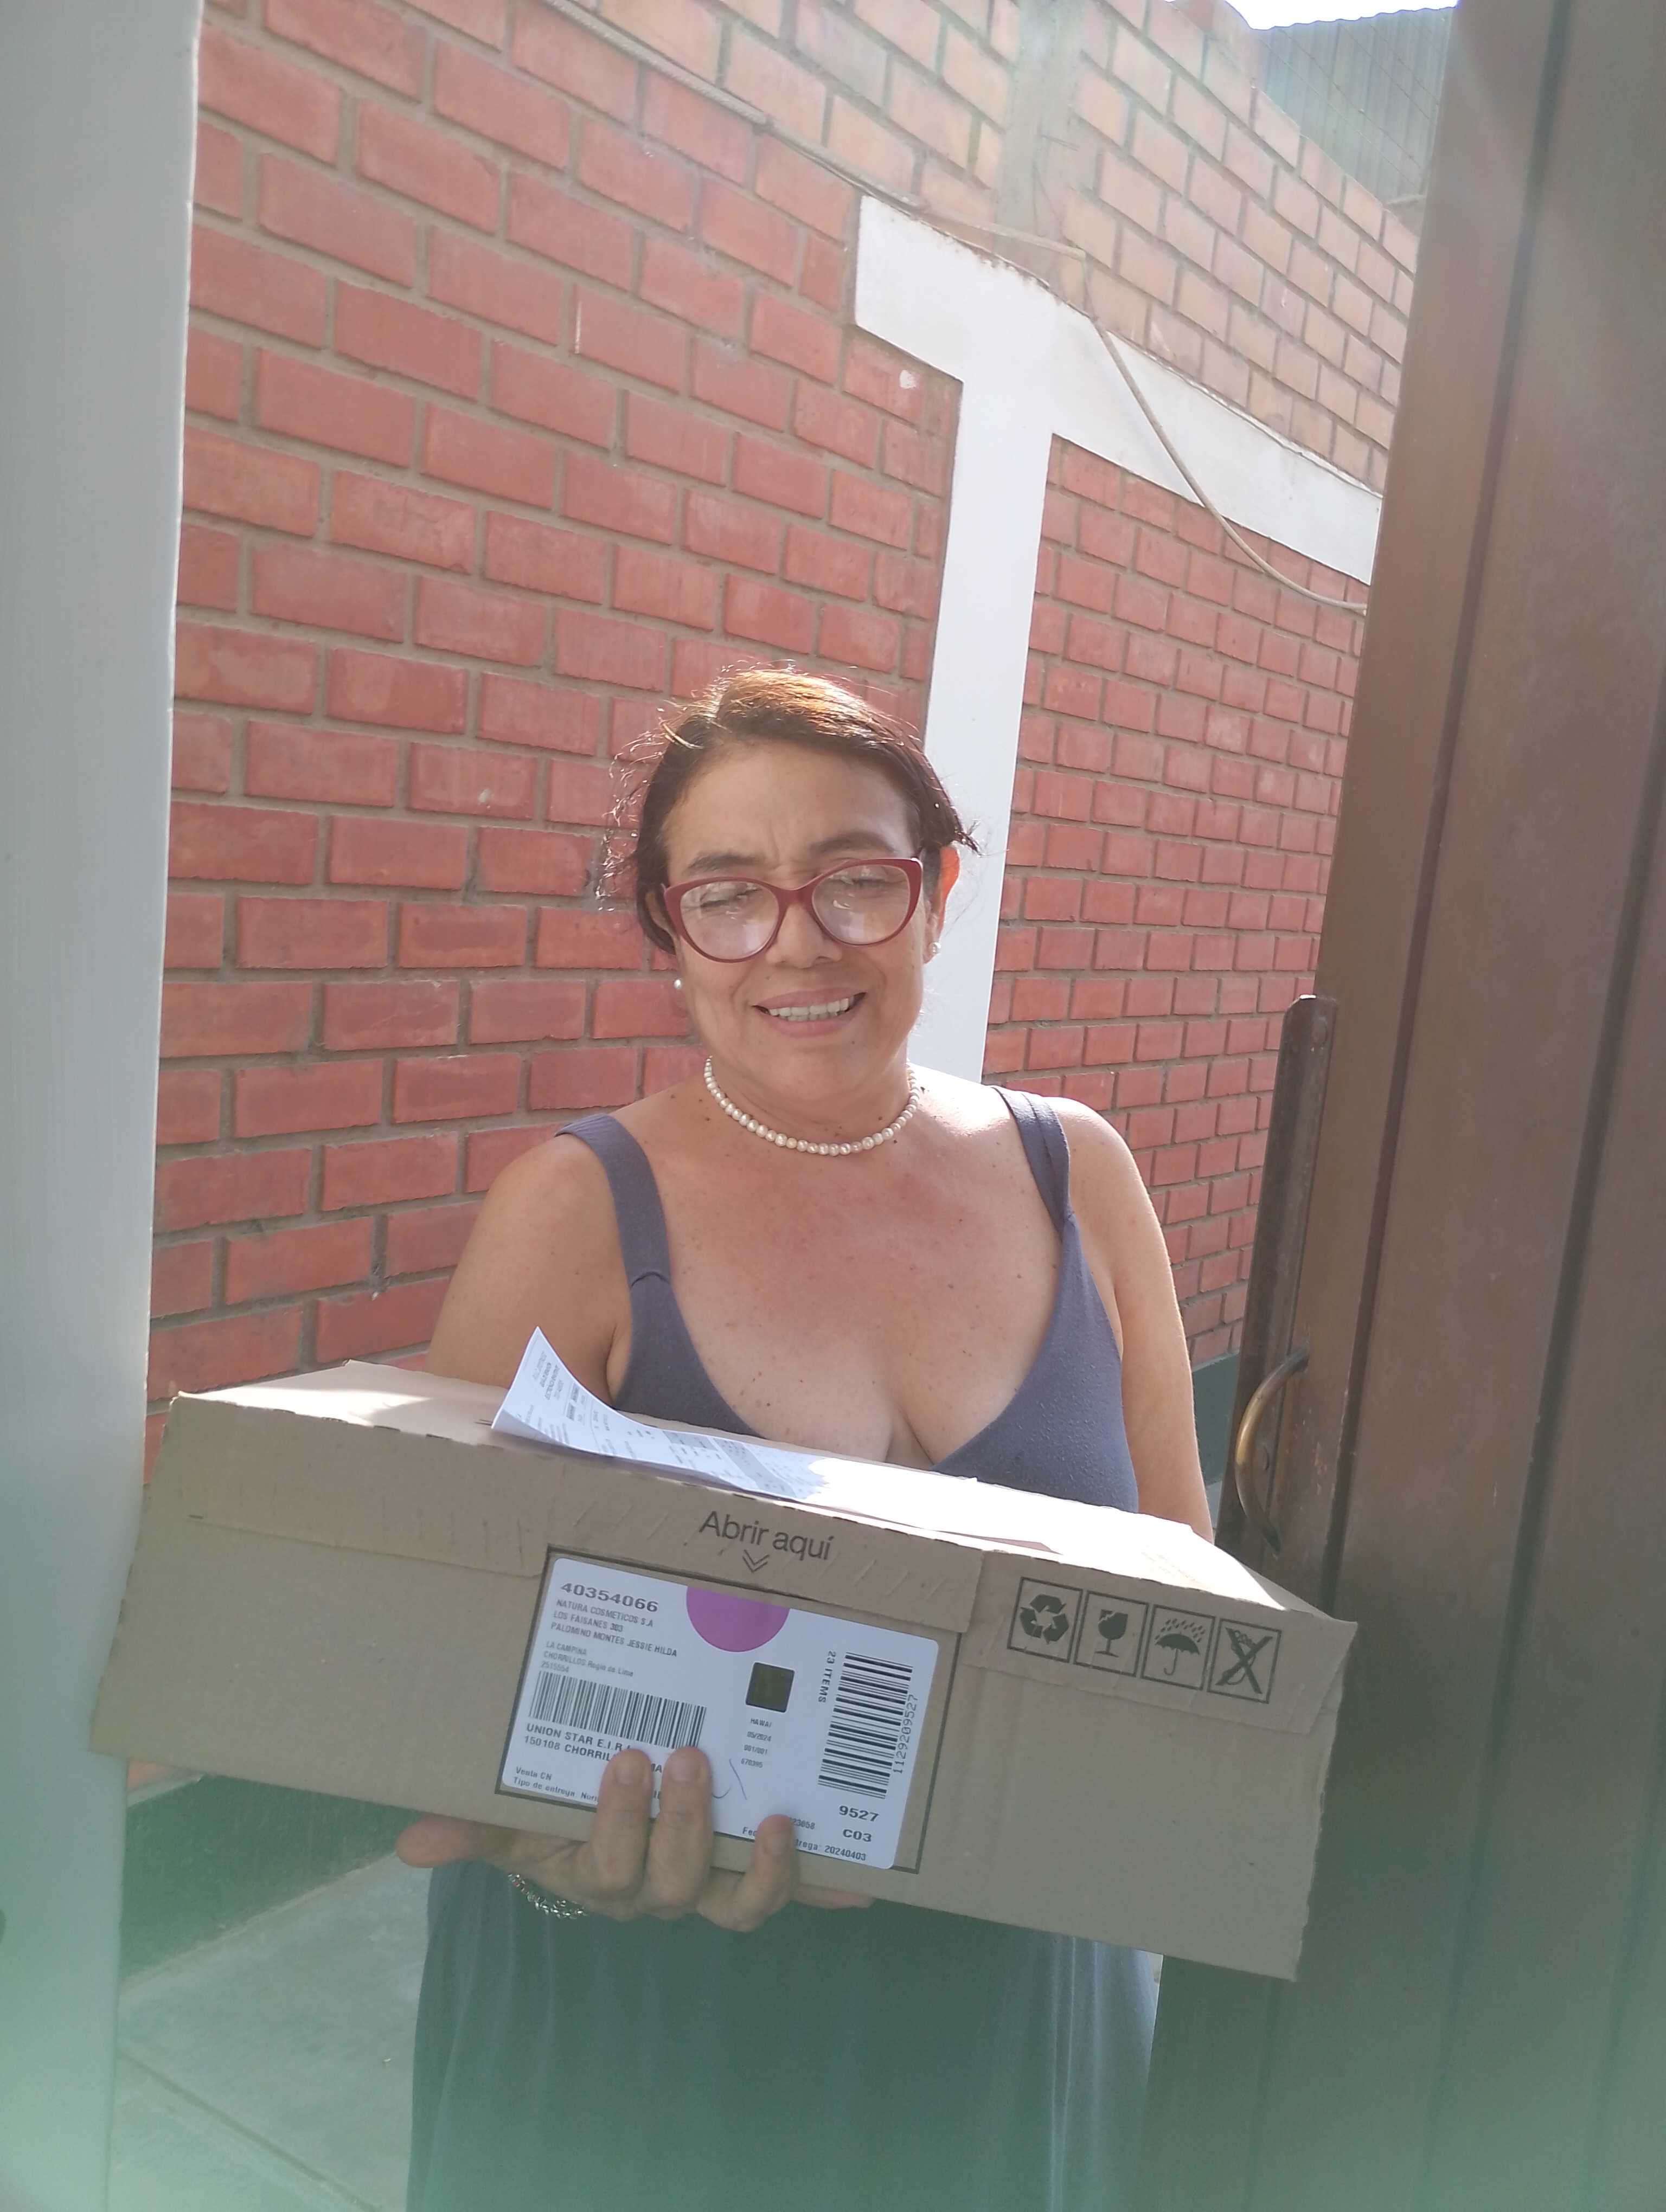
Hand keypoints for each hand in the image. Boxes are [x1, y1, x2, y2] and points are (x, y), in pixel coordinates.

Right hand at [396, 1745, 870, 1929]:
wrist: (594, 1822)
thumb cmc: (552, 1814)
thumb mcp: (508, 1816)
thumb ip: (469, 1826)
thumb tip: (410, 1840)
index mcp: (598, 1873)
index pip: (610, 1868)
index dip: (622, 1824)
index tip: (626, 1757)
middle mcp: (657, 1889)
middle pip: (677, 1883)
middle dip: (686, 1824)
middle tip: (692, 1757)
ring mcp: (709, 1884)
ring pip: (736, 1904)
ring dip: (762, 1870)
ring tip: (778, 1819)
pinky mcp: (754, 1873)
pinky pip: (795, 1894)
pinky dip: (828, 1890)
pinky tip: (866, 1883)